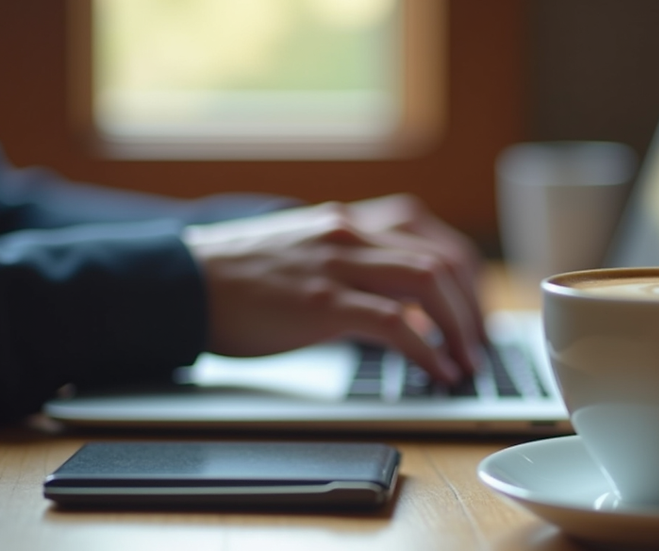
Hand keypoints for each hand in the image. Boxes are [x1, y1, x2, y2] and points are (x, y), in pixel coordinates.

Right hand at [182, 195, 483, 383]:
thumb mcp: (304, 254)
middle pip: (442, 261)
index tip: (473, 312)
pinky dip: (428, 350)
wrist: (179, 281)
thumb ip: (350, 267)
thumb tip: (396, 308)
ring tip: (466, 362)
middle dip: (472, 309)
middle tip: (479, 345)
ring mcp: (337, 264)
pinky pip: (395, 323)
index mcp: (349, 223)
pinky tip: (437, 371)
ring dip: (460, 328)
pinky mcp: (321, 302)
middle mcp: (351, 234)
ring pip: (429, 283)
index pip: (432, 239)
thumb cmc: (237, 277)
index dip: (466, 278)